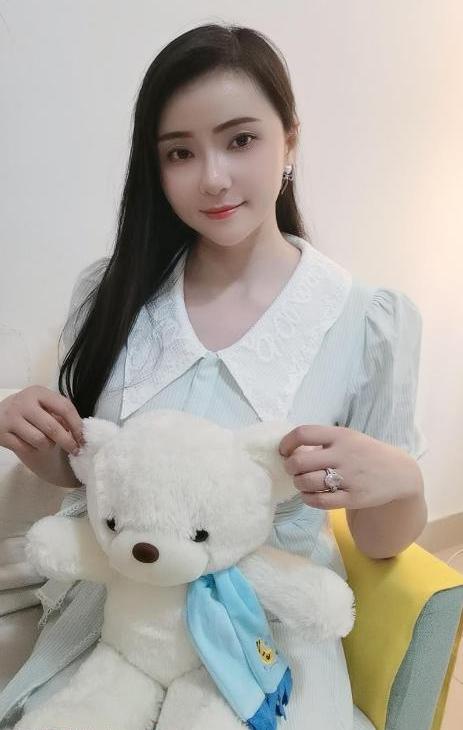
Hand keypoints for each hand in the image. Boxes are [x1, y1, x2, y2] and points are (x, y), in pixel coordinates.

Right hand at [0, 385, 82, 458]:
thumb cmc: (27, 409)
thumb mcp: (42, 403)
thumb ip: (59, 413)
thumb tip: (78, 433)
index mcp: (38, 392)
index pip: (64, 407)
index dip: (77, 424)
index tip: (83, 437)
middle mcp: (23, 403)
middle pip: (53, 427)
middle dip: (68, 441)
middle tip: (75, 450)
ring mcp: (11, 419)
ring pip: (40, 441)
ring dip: (48, 445)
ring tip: (47, 443)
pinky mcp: (2, 434)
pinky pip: (26, 449)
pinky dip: (33, 450)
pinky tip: (32, 445)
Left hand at [278, 424, 420, 510]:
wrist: (399, 473)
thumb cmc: (365, 453)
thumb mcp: (348, 437)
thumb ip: (324, 440)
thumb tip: (290, 447)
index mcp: (340, 435)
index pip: (303, 433)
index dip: (286, 443)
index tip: (283, 451)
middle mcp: (344, 455)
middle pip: (300, 461)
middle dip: (289, 467)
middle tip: (291, 469)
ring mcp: (349, 477)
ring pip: (307, 482)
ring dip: (298, 483)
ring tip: (301, 482)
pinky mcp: (353, 498)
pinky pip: (320, 501)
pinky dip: (308, 499)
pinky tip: (309, 495)